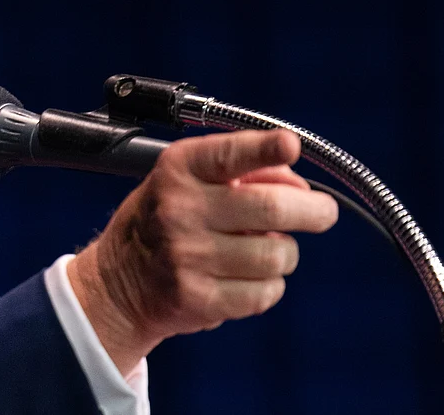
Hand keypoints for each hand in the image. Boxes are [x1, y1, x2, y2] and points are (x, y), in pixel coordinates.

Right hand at [67, 129, 338, 374]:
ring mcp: (187, 256)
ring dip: (284, 253)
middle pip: (271, 208)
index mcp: (178, 170)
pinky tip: (248, 277)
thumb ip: (243, 171)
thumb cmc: (166, 219)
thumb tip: (300, 186)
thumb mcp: (188, 179)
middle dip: (313, 211)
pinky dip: (269, 285)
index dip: (264, 150)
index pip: (229, 154)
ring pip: (277, 254)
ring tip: (265, 249)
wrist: (119, 279)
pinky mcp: (198, 298)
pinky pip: (266, 292)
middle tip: (323, 212)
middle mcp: (179, 210)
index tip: (290, 146)